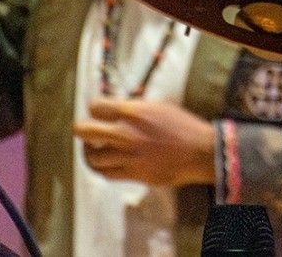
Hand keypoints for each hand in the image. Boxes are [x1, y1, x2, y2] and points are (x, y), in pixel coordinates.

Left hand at [72, 99, 216, 186]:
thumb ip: (135, 109)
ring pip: (91, 156)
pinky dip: (102, 168)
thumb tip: (116, 111)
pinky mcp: (133, 173)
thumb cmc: (184, 127)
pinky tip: (107, 163)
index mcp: (134, 112)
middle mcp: (126, 133)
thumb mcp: (160, 107)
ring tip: (96, 149)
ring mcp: (128, 155)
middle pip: (84, 130)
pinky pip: (106, 173)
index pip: (96, 107)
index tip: (98, 112)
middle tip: (87, 131)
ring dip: (91, 152)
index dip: (95, 108)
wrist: (200, 152)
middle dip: (81, 129)